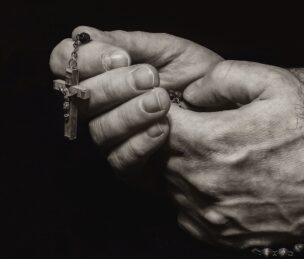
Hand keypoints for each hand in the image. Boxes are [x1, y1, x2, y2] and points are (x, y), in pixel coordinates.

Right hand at [49, 27, 222, 181]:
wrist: (226, 110)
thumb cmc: (197, 78)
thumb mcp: (170, 52)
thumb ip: (130, 43)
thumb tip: (87, 35)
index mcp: (105, 74)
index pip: (66, 64)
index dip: (86, 60)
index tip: (120, 57)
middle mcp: (103, 108)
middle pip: (81, 99)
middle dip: (114, 86)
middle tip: (149, 78)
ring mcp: (115, 139)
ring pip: (100, 130)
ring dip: (130, 114)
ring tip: (162, 102)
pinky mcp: (131, 167)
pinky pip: (121, 160)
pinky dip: (140, 143)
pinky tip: (162, 129)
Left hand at [166, 61, 303, 248]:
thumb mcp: (274, 84)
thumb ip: (222, 78)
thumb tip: (190, 94)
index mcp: (208, 142)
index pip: (156, 123)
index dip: (165, 112)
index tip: (183, 110)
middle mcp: (201, 182)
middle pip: (160, 156)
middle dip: (173, 140)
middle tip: (201, 131)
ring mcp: (209, 213)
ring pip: (170, 185)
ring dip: (182, 169)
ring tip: (215, 157)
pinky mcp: (220, 235)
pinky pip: (185, 213)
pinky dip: (193, 197)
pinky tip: (220, 184)